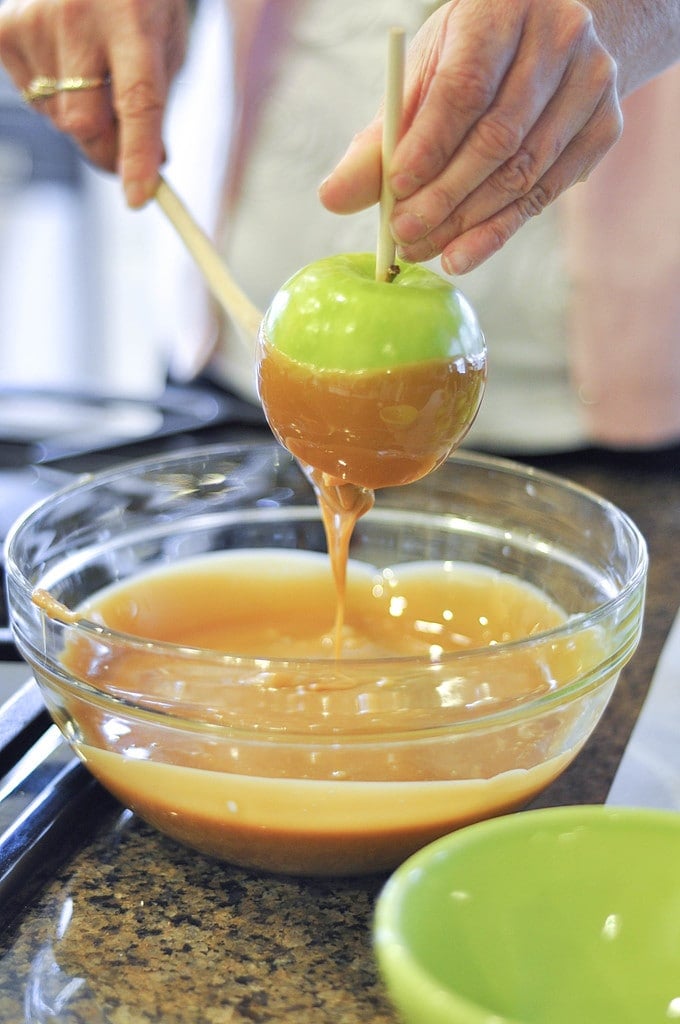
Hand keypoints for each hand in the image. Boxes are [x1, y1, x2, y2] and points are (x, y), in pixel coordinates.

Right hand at [0, 0, 188, 206]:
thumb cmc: (138, 2)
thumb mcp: (164, 44)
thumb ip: (156, 105)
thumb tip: (145, 169)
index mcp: (133, 18)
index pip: (137, 100)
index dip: (137, 154)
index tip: (139, 198)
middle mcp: (79, 16)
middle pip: (85, 123)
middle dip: (108, 150)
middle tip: (123, 149)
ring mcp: (34, 20)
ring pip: (59, 119)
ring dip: (81, 118)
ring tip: (93, 75)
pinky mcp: (4, 29)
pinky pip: (33, 101)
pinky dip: (52, 99)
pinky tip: (65, 65)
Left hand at [319, 0, 622, 273]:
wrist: (554, 38)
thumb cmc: (473, 58)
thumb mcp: (423, 77)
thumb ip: (380, 139)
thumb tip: (332, 198)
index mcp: (504, 9)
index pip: (466, 86)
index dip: (430, 144)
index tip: (396, 188)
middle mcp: (559, 39)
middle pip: (498, 138)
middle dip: (445, 197)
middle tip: (404, 236)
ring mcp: (592, 83)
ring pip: (526, 171)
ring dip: (471, 222)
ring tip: (426, 250)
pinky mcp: (606, 126)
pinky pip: (549, 192)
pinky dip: (502, 228)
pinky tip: (465, 250)